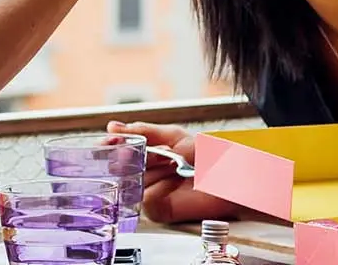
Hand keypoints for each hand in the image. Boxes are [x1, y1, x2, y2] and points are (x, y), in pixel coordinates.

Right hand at [109, 120, 240, 224]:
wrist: (228, 178)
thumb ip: (143, 131)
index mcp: (147, 154)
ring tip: (172, 165)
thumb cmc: (208, 157)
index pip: (118, 149)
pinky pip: (145, 199)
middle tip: (136, 152)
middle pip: (118, 168)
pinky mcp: (158, 210)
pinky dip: (159, 188)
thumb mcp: (173, 136)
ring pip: (131, 183)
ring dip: (151, 171)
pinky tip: (173, 182)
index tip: (108, 139)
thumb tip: (113, 127)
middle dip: (126, 158)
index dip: (110, 144)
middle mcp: (146, 173)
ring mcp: (150, 192)